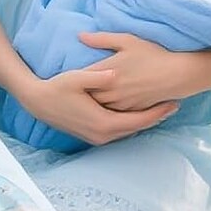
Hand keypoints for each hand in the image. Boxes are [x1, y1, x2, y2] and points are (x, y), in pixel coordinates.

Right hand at [20, 67, 176, 146]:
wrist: (37, 103)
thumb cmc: (56, 88)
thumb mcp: (76, 78)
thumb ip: (98, 76)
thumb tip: (116, 72)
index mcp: (102, 123)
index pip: (138, 121)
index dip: (158, 113)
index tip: (173, 103)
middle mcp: (102, 135)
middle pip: (137, 128)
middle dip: (155, 117)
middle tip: (173, 105)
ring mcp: (97, 138)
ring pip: (129, 131)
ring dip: (144, 121)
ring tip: (161, 109)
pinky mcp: (93, 136)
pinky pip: (119, 131)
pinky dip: (132, 123)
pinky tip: (140, 114)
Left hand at [77, 33, 200, 111]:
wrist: (178, 74)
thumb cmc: (153, 55)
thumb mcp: (127, 41)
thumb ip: (102, 39)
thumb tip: (80, 36)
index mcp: (107, 72)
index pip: (82, 77)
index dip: (74, 77)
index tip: (68, 76)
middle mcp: (112, 90)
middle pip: (87, 95)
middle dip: (81, 92)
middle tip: (72, 90)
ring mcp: (121, 103)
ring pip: (98, 107)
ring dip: (92, 104)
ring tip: (84, 100)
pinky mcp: (131, 111)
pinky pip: (113, 114)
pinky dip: (106, 111)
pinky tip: (103, 108)